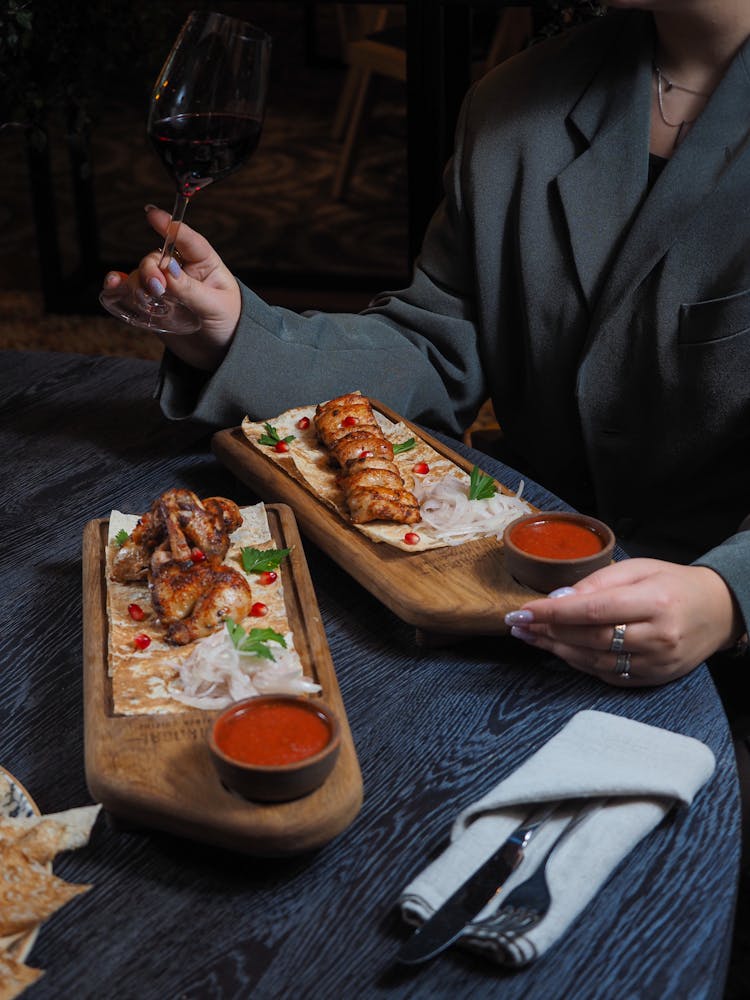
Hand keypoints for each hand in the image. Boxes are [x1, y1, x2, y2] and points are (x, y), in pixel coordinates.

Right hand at [101, 206, 240, 370]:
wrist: (221, 353)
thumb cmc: (228, 324)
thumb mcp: (214, 306)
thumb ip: (190, 289)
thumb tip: (167, 269)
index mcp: (204, 263)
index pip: (186, 239)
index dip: (169, 225)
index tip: (152, 215)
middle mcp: (181, 271)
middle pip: (156, 258)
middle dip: (151, 269)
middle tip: (157, 287)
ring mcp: (166, 288)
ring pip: (141, 276)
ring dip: (138, 284)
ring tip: (147, 300)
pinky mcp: (152, 305)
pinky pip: (131, 292)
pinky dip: (120, 287)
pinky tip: (113, 285)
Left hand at [504, 558, 743, 686]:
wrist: (717, 611)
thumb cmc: (673, 583)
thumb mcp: (638, 568)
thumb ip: (597, 582)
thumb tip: (557, 600)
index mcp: (654, 602)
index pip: (592, 610)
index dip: (553, 614)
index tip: (523, 611)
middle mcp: (657, 636)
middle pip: (589, 639)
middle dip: (548, 632)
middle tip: (518, 624)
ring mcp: (656, 663)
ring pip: (594, 661)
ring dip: (556, 650)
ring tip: (530, 637)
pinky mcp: (654, 679)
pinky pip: (607, 675)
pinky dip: (579, 663)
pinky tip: (558, 650)